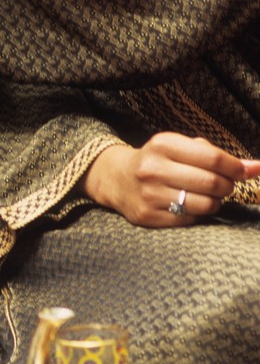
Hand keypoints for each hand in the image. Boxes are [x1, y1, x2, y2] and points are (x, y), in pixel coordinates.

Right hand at [82, 133, 259, 226]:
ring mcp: (150, 194)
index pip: (212, 158)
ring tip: (208, 195)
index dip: (236, 167)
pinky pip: (191, 219)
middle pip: (212, 182)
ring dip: (216, 202)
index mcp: (163, 144)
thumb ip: (214, 155)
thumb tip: (254, 167)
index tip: (246, 171)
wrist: (118, 179)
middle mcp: (154, 168)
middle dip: (227, 185)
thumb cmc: (158, 161)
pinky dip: (199, 213)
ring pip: (205, 204)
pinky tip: (191, 205)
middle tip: (225, 184)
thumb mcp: (177, 147)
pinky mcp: (149, 216)